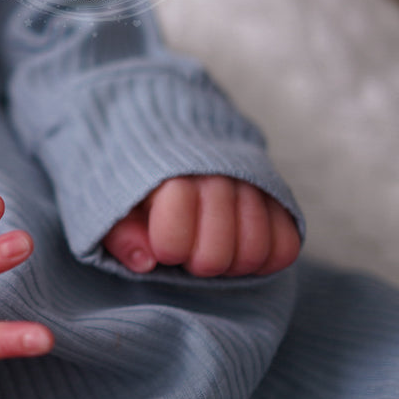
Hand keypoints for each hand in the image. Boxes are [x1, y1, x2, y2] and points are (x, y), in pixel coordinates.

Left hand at [102, 176, 299, 276]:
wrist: (174, 134)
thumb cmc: (138, 179)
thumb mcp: (112, 201)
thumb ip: (120, 234)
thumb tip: (146, 262)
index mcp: (168, 175)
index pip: (175, 239)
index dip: (169, 250)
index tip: (163, 241)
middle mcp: (216, 176)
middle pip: (218, 253)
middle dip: (200, 263)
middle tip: (189, 251)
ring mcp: (252, 183)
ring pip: (255, 250)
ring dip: (234, 264)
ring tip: (214, 248)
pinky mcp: (278, 193)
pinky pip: (287, 244)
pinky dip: (268, 259)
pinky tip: (244, 251)